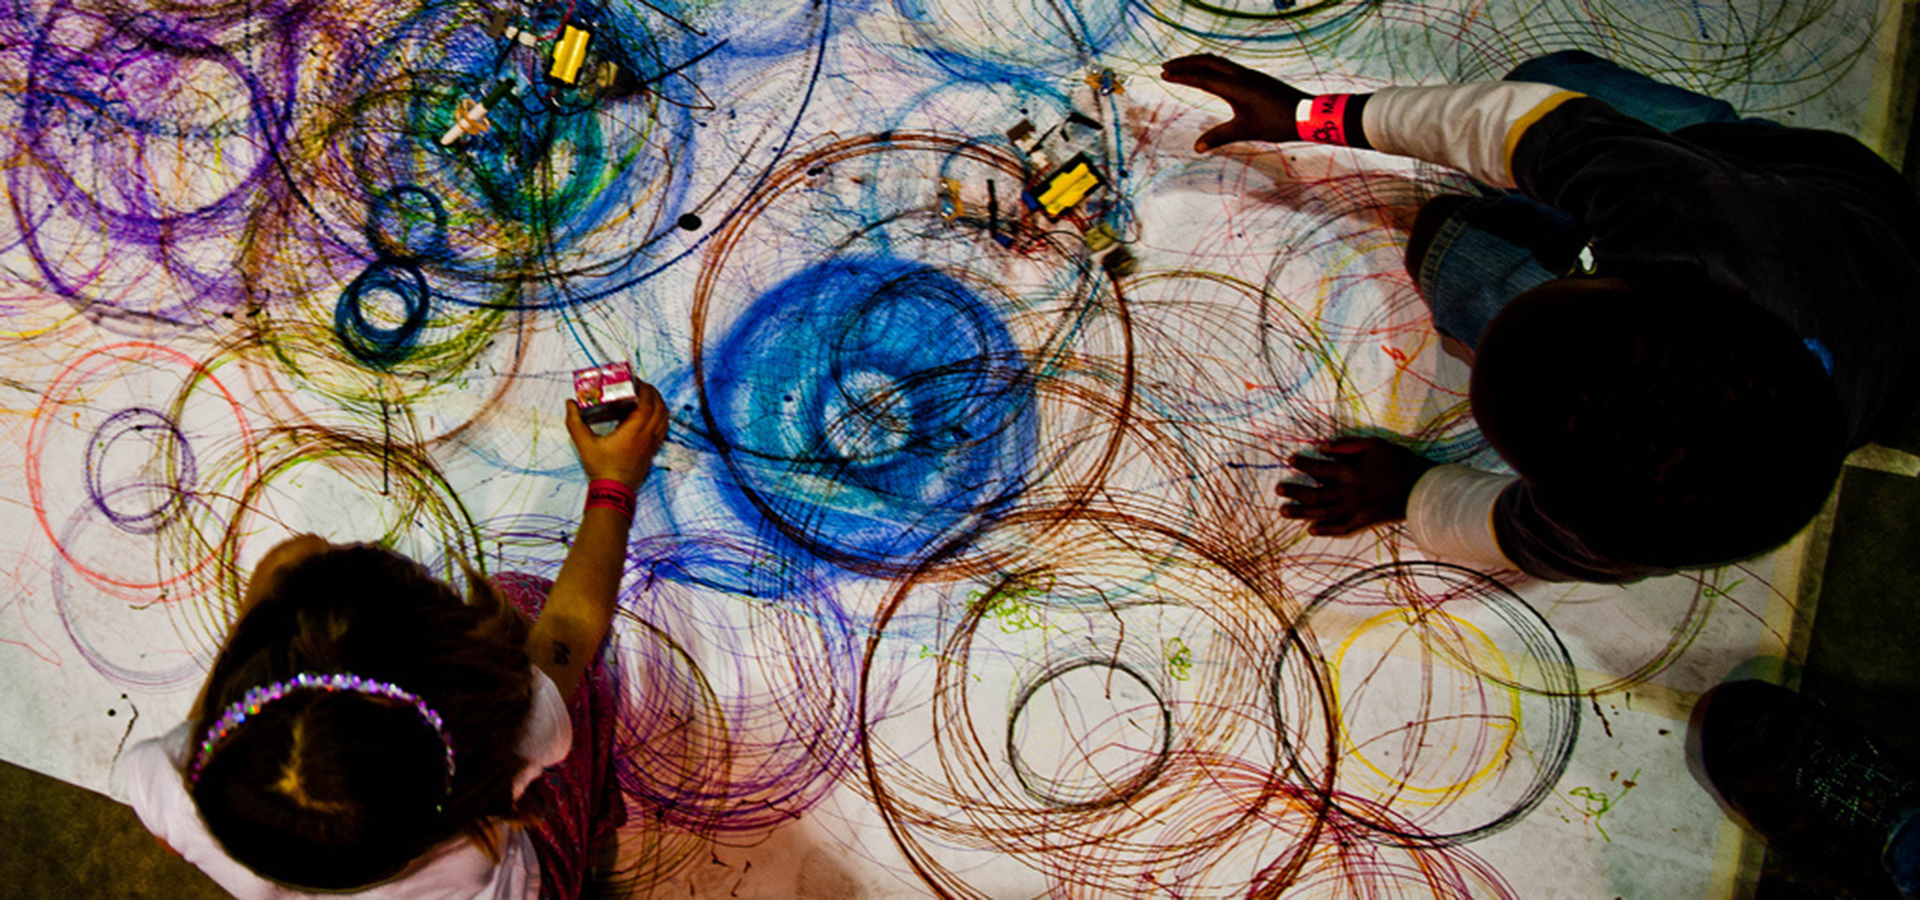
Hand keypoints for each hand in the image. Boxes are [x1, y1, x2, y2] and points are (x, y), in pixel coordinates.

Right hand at [564, 382, 666, 488]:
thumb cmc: (601, 468)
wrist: (614, 491)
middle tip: (640, 386)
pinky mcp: (653, 450)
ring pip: (664, 417)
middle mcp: (647, 435)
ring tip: (646, 397)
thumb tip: (569, 404)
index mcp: (634, 431)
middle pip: (659, 407)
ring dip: (659, 404)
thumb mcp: (584, 444)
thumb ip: (575, 422)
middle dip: (652, 392)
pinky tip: (650, 415)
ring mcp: (652, 443)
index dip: (644, 389)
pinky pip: (663, 428)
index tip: (635, 381)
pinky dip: (661, 417)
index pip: (647, 403)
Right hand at [1161, 54, 1309, 151]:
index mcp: (1235, 87)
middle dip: (1185, 63)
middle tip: (1166, 66)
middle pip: (1207, 61)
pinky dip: (1213, 65)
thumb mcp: (1245, 131)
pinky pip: (1228, 66)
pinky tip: (1211, 73)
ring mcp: (1250, 75)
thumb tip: (1196, 148)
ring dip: (1199, 62)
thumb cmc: (1277, 123)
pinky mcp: (1256, 78)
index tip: (1164, 74)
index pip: (1202, 77)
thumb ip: (1219, 137)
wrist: (1308, 114)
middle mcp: (1241, 76)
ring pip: (1219, 61)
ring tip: (1184, 67)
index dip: (1181, 76)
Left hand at [1279, 437, 1436, 535]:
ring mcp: (1356, 509)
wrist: (1423, 488)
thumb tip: (1322, 446)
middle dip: (1294, 492)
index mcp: (1351, 471)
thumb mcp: (1375, 444)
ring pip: (1323, 513)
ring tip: (1283, 511)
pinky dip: (1325, 530)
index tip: (1290, 460)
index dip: (1302, 464)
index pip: (1319, 468)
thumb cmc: (1399, 461)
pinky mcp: (1365, 521)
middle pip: (1315, 494)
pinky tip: (1311, 530)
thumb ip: (1347, 445)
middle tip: (1278, 490)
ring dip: (1301, 513)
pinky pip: (1341, 529)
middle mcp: (1350, 492)